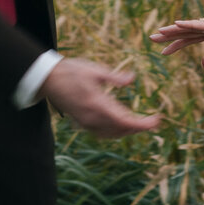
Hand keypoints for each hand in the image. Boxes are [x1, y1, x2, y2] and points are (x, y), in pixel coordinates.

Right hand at [42, 58, 162, 136]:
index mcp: (96, 103)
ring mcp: (85, 122)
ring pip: (111, 134)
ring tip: (141, 125)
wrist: (47, 79)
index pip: (124, 120)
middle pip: (120, 130)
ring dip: (127, 131)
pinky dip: (114, 132)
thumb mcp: (94, 70)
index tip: (156, 121)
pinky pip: (101, 133)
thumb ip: (114, 78)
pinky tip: (122, 126)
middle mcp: (91, 117)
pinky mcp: (81, 123)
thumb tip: (132, 79)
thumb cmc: (70, 71)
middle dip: (138, 128)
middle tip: (154, 122)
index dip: (142, 124)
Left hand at [151, 3, 203, 69]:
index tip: (162, 52)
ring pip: (191, 27)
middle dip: (169, 35)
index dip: (176, 45)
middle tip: (151, 38)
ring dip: (175, 29)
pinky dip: (191, 24)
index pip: (189, 39)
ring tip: (160, 31)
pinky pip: (203, 25)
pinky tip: (179, 23)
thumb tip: (202, 66)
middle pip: (185, 32)